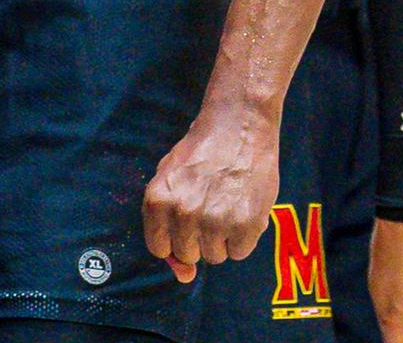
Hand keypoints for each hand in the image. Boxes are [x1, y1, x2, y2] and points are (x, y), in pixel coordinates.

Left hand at [143, 101, 280, 281]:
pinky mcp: (245, 225)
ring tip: (227, 204)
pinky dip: (243, 237)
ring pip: (215, 256)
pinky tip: (242, 208)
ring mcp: (215, 222)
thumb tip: (182, 275)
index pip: (159, 248)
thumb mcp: (170, 177)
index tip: (184, 224)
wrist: (239, 126)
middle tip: (209, 207)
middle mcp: (183, 214)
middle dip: (198, 238)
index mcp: (158, 201)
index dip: (173, 239)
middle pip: (188, 254)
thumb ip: (166, 224)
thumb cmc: (202, 151)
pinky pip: (240, 253)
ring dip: (222, 238)